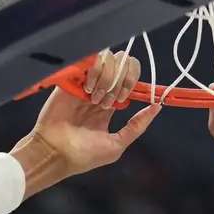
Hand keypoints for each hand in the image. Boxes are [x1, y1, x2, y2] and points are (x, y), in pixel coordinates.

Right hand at [28, 50, 159, 175]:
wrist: (56, 152)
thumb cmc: (85, 155)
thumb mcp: (116, 145)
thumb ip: (137, 126)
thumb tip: (157, 107)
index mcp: (111, 104)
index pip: (129, 79)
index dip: (132, 83)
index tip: (125, 98)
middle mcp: (99, 89)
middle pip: (121, 64)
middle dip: (120, 81)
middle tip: (109, 102)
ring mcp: (85, 81)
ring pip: (107, 59)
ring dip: (106, 78)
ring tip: (94, 99)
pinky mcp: (71, 77)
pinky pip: (89, 58)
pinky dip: (93, 72)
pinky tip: (86, 90)